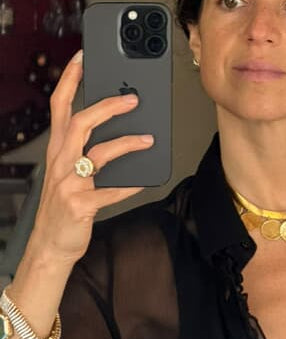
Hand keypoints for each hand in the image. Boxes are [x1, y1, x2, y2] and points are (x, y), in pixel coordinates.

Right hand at [28, 49, 154, 265]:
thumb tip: (120, 137)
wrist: (51, 244)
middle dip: (107, 107)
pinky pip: (111, 191)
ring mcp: (69, 184)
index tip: (83, 60)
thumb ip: (86, 155)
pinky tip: (144, 180)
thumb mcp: (68, 176)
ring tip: (148, 140)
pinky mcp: (81, 204)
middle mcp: (60, 163)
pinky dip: (130, 185)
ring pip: (99, 154)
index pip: (60, 108)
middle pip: (81, 123)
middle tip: (132, 100)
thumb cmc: (64, 208)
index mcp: (57, 152)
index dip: (71, 81)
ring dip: (127, 144)